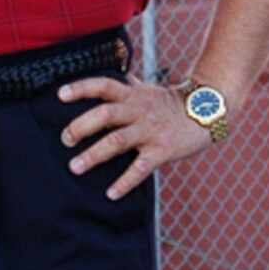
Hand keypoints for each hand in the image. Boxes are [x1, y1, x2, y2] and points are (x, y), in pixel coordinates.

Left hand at [57, 74, 210, 199]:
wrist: (207, 112)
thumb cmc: (170, 104)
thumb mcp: (147, 91)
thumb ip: (126, 86)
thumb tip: (106, 76)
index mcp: (132, 95)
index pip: (104, 85)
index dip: (82, 88)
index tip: (60, 95)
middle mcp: (139, 110)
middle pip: (106, 113)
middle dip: (81, 126)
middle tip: (65, 140)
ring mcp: (150, 130)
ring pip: (117, 141)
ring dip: (93, 155)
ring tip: (75, 168)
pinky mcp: (163, 150)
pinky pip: (141, 168)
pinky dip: (125, 182)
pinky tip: (111, 193)